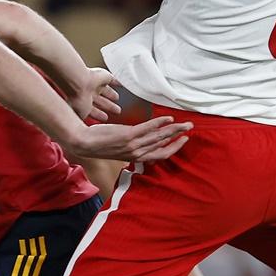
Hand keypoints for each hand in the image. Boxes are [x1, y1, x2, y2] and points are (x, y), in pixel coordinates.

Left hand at [64, 116, 190, 161]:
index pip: (160, 154)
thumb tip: (143, 141)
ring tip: (185, 124)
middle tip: (190, 129)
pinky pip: (148, 129)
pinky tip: (168, 118)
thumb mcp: (119, 149)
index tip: (183, 140)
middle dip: (179, 138)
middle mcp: (138, 153)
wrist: (84, 143)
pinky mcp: (128, 135)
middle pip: (164, 147)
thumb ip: (132, 147)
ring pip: (159, 137)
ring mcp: (134, 145)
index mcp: (136, 156)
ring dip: (174, 130)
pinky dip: (160, 123)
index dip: (173, 147)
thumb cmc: (100, 144)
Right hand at [69, 68, 121, 121]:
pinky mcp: (104, 77)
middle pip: (101, 101)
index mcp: (83, 104)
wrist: (79, 84)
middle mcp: (89, 94)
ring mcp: (96, 85)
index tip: (105, 118)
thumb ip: (85, 125)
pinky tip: (123, 84)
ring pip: (106, 91)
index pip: (92, 110)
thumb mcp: (81, 118)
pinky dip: (119, 82)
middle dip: (108, 106)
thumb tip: (86, 133)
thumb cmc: (78, 101)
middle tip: (117, 111)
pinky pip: (114, 80)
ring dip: (112, 94)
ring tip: (117, 98)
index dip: (98, 114)